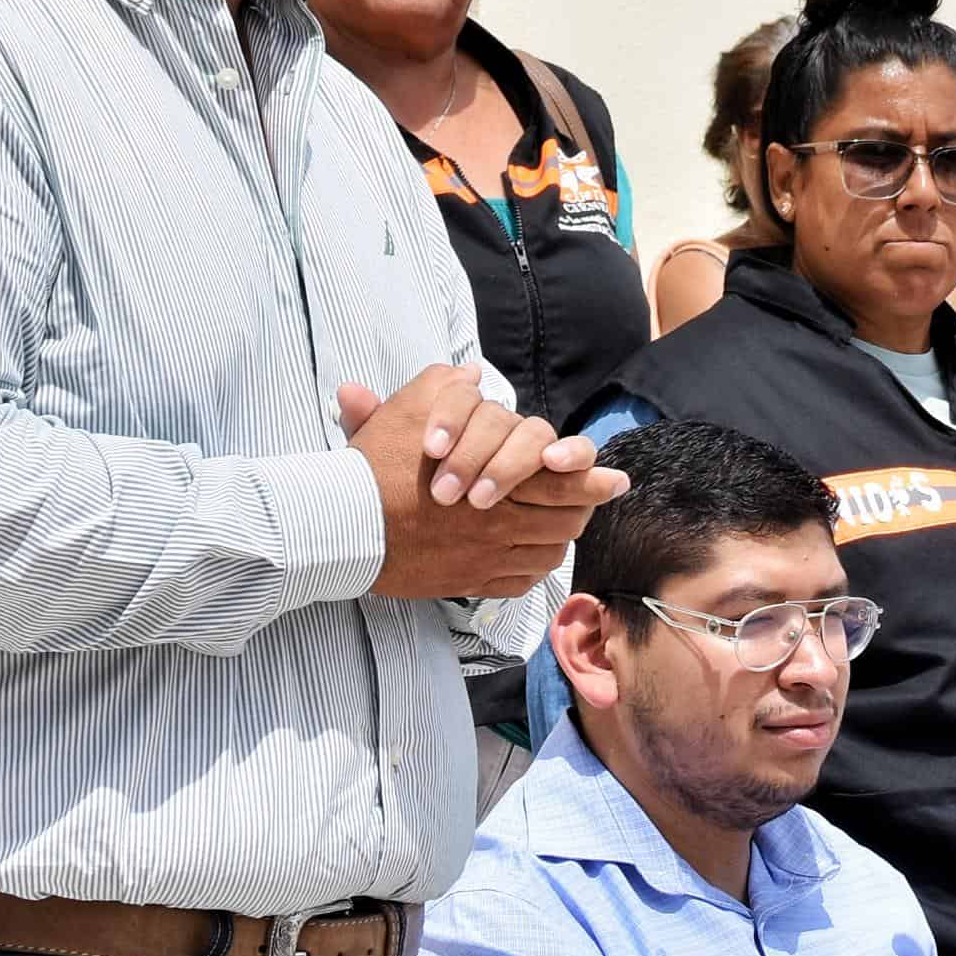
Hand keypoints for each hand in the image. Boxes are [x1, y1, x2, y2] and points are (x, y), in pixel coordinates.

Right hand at [345, 368, 623, 599]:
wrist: (342, 525)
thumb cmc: (375, 466)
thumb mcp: (409, 410)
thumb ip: (446, 390)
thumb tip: (470, 373)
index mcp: (492, 475)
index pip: (559, 477)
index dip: (588, 474)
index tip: (613, 476)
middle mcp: (497, 521)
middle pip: (565, 517)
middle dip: (588, 504)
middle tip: (604, 495)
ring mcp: (485, 556)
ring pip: (547, 549)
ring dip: (560, 534)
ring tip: (566, 520)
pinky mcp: (469, 582)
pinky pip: (520, 580)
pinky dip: (533, 566)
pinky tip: (533, 553)